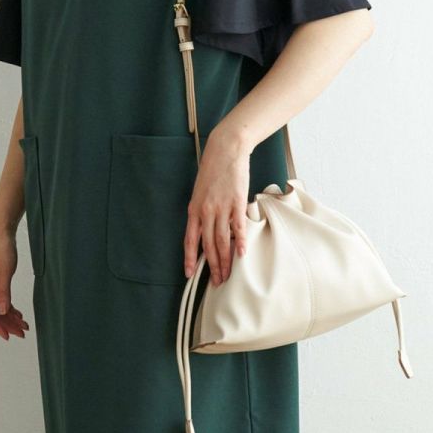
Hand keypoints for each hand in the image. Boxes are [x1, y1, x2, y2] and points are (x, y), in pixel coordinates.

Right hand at [0, 226, 30, 340]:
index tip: (8, 336)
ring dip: (10, 318)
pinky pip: (1, 300)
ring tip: (24, 326)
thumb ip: (4, 293)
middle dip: (7, 325)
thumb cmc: (1, 249)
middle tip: (22, 333)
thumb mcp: (5, 273)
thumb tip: (3, 312)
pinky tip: (19, 314)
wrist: (1, 232)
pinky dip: (10, 308)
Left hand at [183, 131, 249, 285]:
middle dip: (212, 266)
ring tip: (228, 275)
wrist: (225, 150)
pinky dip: (240, 242)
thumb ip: (203, 212)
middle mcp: (205, 211)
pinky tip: (241, 254)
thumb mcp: (201, 193)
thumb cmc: (213, 170)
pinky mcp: (236, 202)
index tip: (190, 274)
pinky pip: (237, 227)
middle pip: (208, 245)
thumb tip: (208, 229)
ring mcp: (221, 208)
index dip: (190, 259)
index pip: (190, 240)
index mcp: (194, 210)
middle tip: (217, 282)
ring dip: (225, 260)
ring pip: (222, 240)